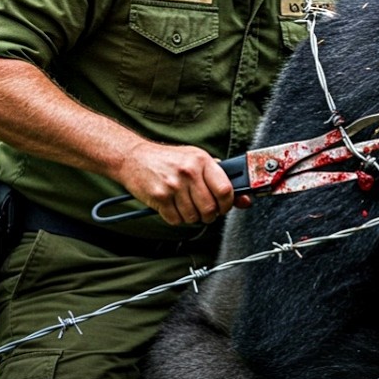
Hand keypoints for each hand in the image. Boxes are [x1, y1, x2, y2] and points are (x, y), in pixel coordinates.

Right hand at [118, 142, 236, 224]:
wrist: (134, 157)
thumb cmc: (168, 159)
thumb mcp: (196, 159)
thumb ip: (219, 177)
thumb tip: (244, 198)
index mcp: (202, 161)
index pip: (225, 190)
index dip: (228, 204)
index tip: (225, 206)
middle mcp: (189, 172)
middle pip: (210, 208)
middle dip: (210, 215)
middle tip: (205, 211)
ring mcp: (173, 185)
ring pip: (193, 217)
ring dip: (192, 217)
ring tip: (186, 206)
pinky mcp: (159, 197)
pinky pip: (176, 220)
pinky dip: (177, 219)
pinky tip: (173, 207)